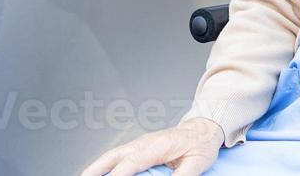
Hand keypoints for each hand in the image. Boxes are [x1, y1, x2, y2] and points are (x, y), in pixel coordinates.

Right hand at [79, 117, 223, 175]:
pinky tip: (99, 173)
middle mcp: (144, 143)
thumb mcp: (196, 163)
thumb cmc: (200, 144)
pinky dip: (105, 164)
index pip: (131, 162)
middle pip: (113, 156)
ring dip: (96, 167)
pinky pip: (118, 156)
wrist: (203, 129)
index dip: (118, 174)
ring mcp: (140, 144)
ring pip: (112, 155)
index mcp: (156, 146)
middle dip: (95, 169)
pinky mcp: (139, 148)